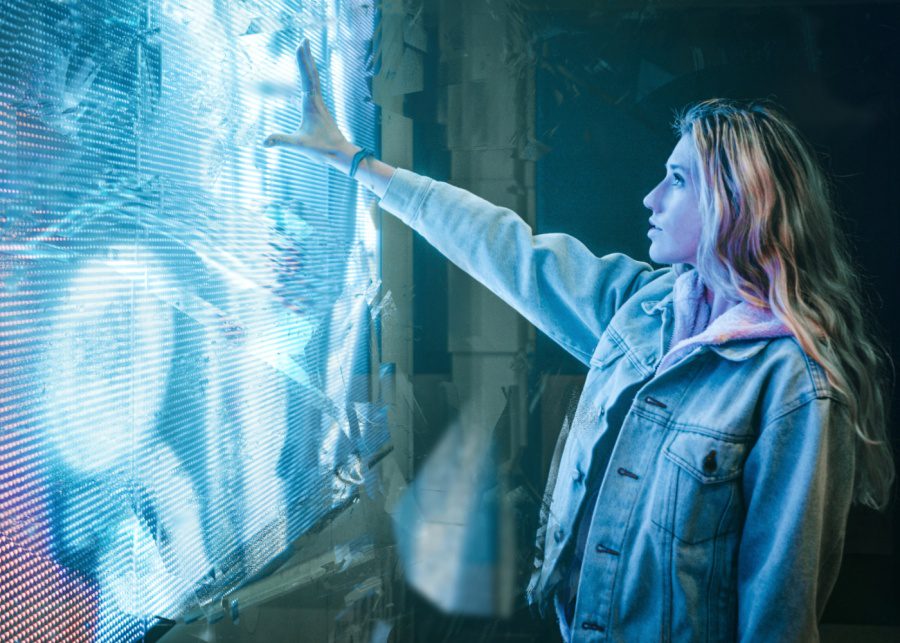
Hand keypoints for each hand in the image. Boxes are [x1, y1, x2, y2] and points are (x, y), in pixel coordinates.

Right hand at [264, 40, 353, 161]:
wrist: (341, 153)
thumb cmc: (322, 149)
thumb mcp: (299, 145)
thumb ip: (281, 141)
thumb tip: (263, 141)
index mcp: (311, 105)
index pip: (306, 78)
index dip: (302, 62)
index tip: (300, 46)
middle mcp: (317, 101)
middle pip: (312, 73)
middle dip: (307, 56)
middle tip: (304, 39)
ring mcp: (320, 103)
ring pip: (315, 79)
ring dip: (310, 64)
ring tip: (307, 51)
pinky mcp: (321, 108)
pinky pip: (315, 86)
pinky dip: (311, 76)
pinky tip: (310, 74)